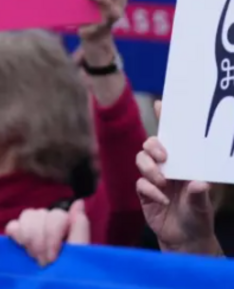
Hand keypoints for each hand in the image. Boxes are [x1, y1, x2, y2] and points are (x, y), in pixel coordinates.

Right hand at [6, 200, 89, 266]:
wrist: (51, 286)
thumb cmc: (66, 274)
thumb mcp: (77, 255)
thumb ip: (80, 229)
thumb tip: (79, 202)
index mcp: (68, 229)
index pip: (56, 215)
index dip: (52, 235)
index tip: (53, 258)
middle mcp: (51, 225)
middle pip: (41, 214)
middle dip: (40, 239)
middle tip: (43, 261)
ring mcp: (33, 230)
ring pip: (27, 215)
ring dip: (29, 236)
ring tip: (33, 256)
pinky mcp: (17, 238)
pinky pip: (12, 225)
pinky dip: (15, 234)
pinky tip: (21, 246)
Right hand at [136, 101, 220, 254]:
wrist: (184, 240)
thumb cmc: (199, 218)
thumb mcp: (203, 207)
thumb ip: (199, 196)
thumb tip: (199, 183)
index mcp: (186, 164)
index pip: (176, 138)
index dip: (166, 120)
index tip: (160, 104)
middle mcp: (169, 167)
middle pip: (152, 144)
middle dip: (154, 146)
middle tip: (163, 157)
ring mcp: (155, 178)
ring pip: (142, 160)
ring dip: (149, 168)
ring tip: (161, 183)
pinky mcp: (144, 192)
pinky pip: (140, 183)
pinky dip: (149, 190)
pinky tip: (161, 200)